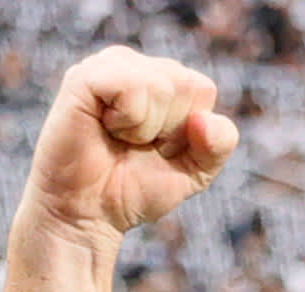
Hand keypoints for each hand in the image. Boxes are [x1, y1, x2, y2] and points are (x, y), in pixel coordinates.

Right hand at [18, 48, 238, 244]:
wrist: (89, 215)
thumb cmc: (135, 189)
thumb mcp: (195, 172)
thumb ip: (219, 144)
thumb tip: (204, 118)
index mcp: (161, 79)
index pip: (203, 88)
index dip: (188, 130)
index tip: (158, 148)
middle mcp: (134, 65)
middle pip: (186, 84)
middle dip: (168, 129)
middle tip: (135, 145)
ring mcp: (108, 66)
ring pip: (161, 84)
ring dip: (145, 127)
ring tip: (118, 137)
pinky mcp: (84, 77)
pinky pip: (131, 85)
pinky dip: (127, 120)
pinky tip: (105, 127)